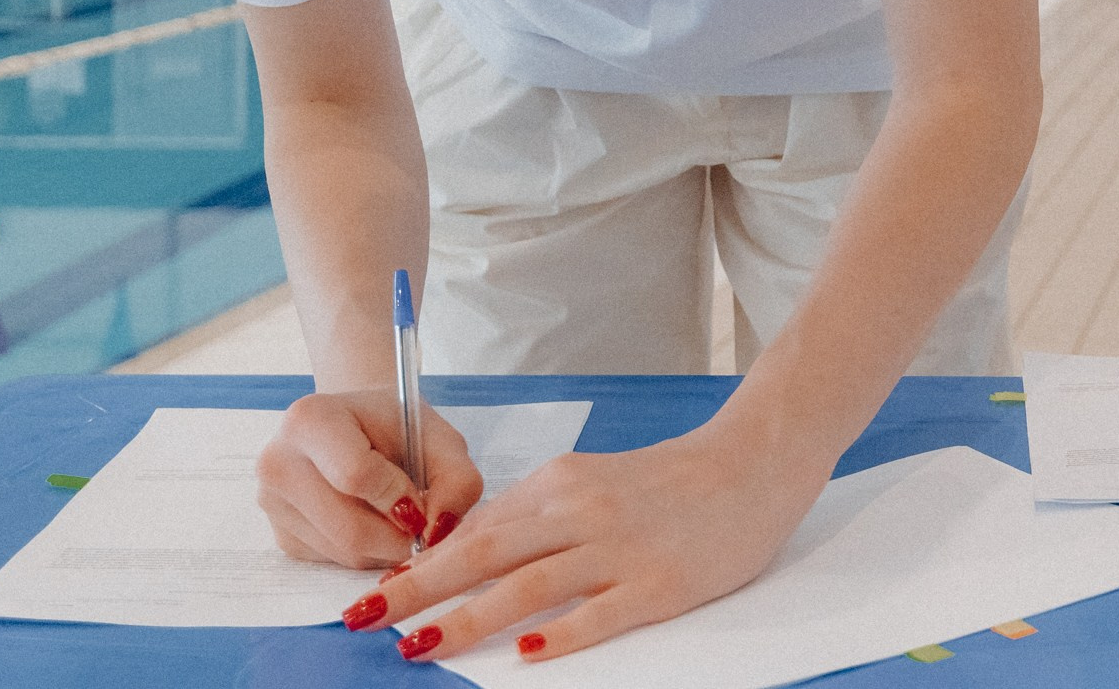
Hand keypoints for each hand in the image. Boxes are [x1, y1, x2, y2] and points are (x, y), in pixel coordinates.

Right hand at [257, 390, 482, 567]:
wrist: (358, 425)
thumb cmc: (397, 428)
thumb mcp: (438, 437)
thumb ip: (455, 478)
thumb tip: (438, 529)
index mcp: (310, 419)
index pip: (356, 475)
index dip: (400, 497)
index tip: (423, 501)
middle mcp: (278, 461)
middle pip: (349, 527)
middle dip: (399, 536)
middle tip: (422, 524)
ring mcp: (272, 502)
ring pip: (344, 552)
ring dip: (386, 547)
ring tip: (399, 515)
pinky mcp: (281, 536)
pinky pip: (333, 562)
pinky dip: (367, 553)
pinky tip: (373, 521)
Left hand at [347, 412, 833, 663]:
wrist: (753, 463)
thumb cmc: (671, 480)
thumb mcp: (593, 483)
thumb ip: (535, 517)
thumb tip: (467, 551)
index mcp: (562, 484)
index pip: (477, 530)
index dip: (421, 566)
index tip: (376, 596)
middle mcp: (583, 512)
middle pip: (485, 553)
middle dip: (418, 589)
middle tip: (365, 618)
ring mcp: (621, 548)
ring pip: (530, 586)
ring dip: (470, 617)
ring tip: (421, 646)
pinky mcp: (661, 582)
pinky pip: (602, 611)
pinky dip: (563, 633)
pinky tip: (529, 655)